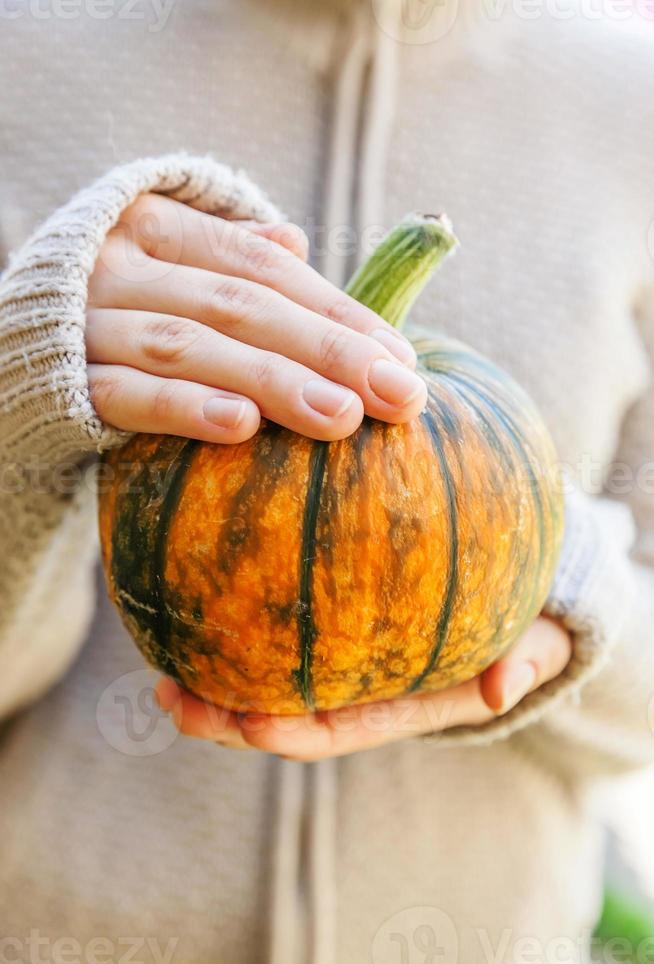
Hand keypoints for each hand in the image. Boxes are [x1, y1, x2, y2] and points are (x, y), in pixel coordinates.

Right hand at [86, 194, 426, 441]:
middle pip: (242, 304)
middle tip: (398, 396)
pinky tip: (242, 428)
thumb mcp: (169, 268)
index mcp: (160, 227)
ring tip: (342, 418)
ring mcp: (90, 321)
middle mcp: (123, 264)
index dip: (337, 312)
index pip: (265, 267)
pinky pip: (126, 395)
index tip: (402, 358)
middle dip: (327, 350)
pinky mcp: (64, 381)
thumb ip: (232, 260)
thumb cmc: (119, 312)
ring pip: (191, 346)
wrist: (11, 351)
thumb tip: (298, 241)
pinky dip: (184, 408)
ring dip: (272, 382)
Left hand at [154, 616, 570, 760]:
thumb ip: (526, 660)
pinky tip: (193, 601)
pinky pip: (277, 635)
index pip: (338, 729)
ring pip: (267, 681)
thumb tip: (506, 687)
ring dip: (213, 681)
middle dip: (226, 717)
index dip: (293, 732)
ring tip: (159, 669)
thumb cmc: (527, 622)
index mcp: (400, 706)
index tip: (248, 724)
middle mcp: (361, 691)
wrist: (519, 599)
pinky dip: (236, 630)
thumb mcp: (537, 640)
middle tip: (170, 697)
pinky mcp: (331, 627)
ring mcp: (342, 663)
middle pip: (284, 714)